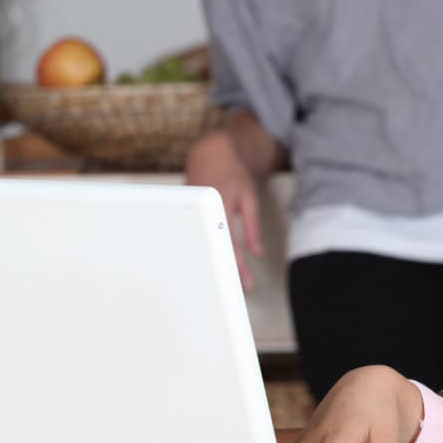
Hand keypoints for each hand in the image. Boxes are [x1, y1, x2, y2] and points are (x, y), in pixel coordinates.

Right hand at [185, 130, 261, 290]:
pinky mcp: (184, 214)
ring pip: (200, 245)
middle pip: (214, 249)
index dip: (236, 266)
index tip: (243, 282)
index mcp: (220, 208)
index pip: (228, 243)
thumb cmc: (233, 175)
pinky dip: (200, 251)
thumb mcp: (250, 197)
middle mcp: (203, 213)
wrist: (211, 153)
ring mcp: (190, 213)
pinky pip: (192, 236)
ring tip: (224, 284)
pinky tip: (205, 266)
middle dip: (226, 271)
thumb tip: (258, 253)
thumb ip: (253, 226)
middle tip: (239, 289)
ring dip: (211, 264)